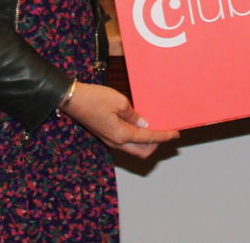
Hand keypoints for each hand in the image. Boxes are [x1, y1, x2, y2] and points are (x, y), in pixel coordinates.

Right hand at [60, 82, 178, 157]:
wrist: (72, 100)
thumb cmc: (95, 98)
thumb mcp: (119, 101)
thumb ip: (134, 115)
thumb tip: (143, 123)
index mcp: (121, 134)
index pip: (149, 138)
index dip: (164, 136)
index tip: (176, 134)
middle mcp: (116, 142)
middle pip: (143, 152)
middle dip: (157, 145)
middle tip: (166, 132)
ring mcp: (110, 141)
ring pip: (134, 149)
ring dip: (146, 142)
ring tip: (154, 128)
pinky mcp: (106, 135)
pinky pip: (126, 142)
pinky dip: (136, 138)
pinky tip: (139, 125)